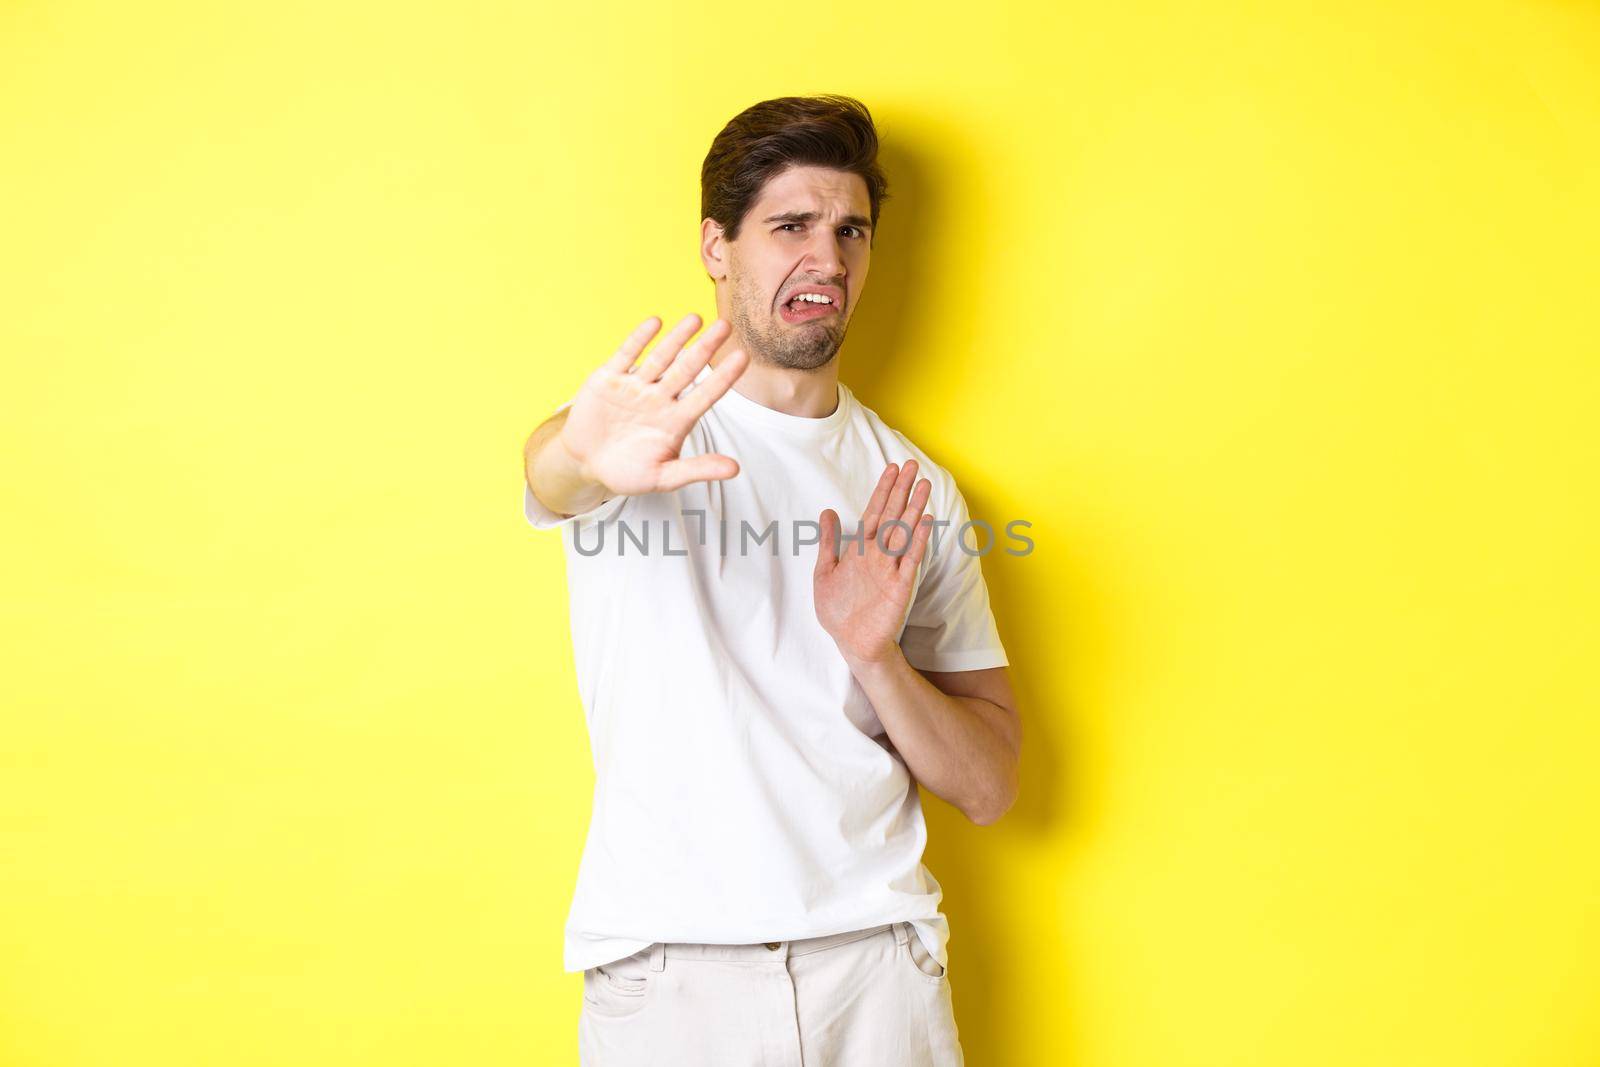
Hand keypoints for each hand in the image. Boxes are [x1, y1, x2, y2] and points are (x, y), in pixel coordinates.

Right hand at [558, 314, 749, 495]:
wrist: (585, 463)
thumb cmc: (627, 473)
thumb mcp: (663, 477)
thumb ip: (696, 470)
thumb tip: (735, 469)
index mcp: (676, 420)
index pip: (706, 395)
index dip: (724, 377)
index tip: (743, 357)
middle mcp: (660, 398)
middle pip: (687, 369)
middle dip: (706, 348)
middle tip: (726, 325)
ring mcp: (636, 386)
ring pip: (660, 358)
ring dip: (677, 338)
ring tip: (696, 318)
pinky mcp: (609, 379)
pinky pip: (627, 355)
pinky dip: (639, 339)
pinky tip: (655, 323)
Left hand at [813, 460, 934, 666]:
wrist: (851, 642)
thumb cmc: (838, 610)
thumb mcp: (824, 573)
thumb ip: (828, 542)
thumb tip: (827, 512)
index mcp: (860, 549)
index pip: (874, 512)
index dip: (882, 490)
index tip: (891, 468)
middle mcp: (878, 554)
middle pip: (891, 515)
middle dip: (901, 490)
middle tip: (913, 465)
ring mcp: (891, 568)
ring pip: (903, 531)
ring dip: (913, 507)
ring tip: (923, 484)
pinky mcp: (900, 585)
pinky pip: (911, 558)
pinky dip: (918, 539)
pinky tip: (925, 520)